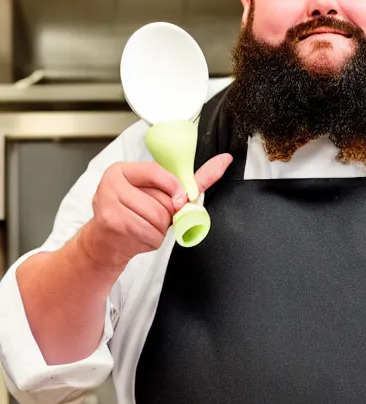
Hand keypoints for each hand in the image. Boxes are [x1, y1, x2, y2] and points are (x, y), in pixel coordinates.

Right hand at [78, 155, 232, 270]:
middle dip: (165, 215)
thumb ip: (186, 181)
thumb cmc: (132, 215)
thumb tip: (223, 161)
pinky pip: (151, 234)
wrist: (104, 242)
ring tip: (143, 227)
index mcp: (122, 170)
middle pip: (162, 200)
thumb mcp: (155, 193)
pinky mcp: (112, 223)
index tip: (179, 198)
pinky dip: (152, 240)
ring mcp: (110, 203)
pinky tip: (138, 236)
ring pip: (158, 219)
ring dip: (158, 230)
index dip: (175, 188)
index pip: (158, 171)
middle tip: (149, 217)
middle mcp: (112, 183)